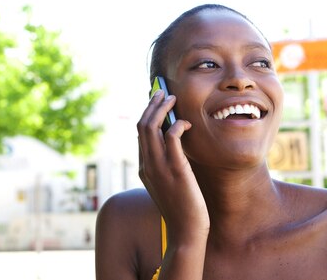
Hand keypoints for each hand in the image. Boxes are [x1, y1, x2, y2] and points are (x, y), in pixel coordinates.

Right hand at [137, 90, 209, 243]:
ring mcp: (159, 167)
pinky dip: (177, 125)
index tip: (157, 102)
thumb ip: (168, 165)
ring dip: (162, 109)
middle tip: (163, 93)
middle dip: (151, 105)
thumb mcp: (169, 184)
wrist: (186, 232)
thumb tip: (176, 143)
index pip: (140, 134)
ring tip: (172, 99)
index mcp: (144, 168)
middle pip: (142, 125)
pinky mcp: (175, 169)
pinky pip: (172, 137)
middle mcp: (147, 165)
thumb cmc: (182, 208)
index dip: (148, 114)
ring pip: (152, 127)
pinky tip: (186, 123)